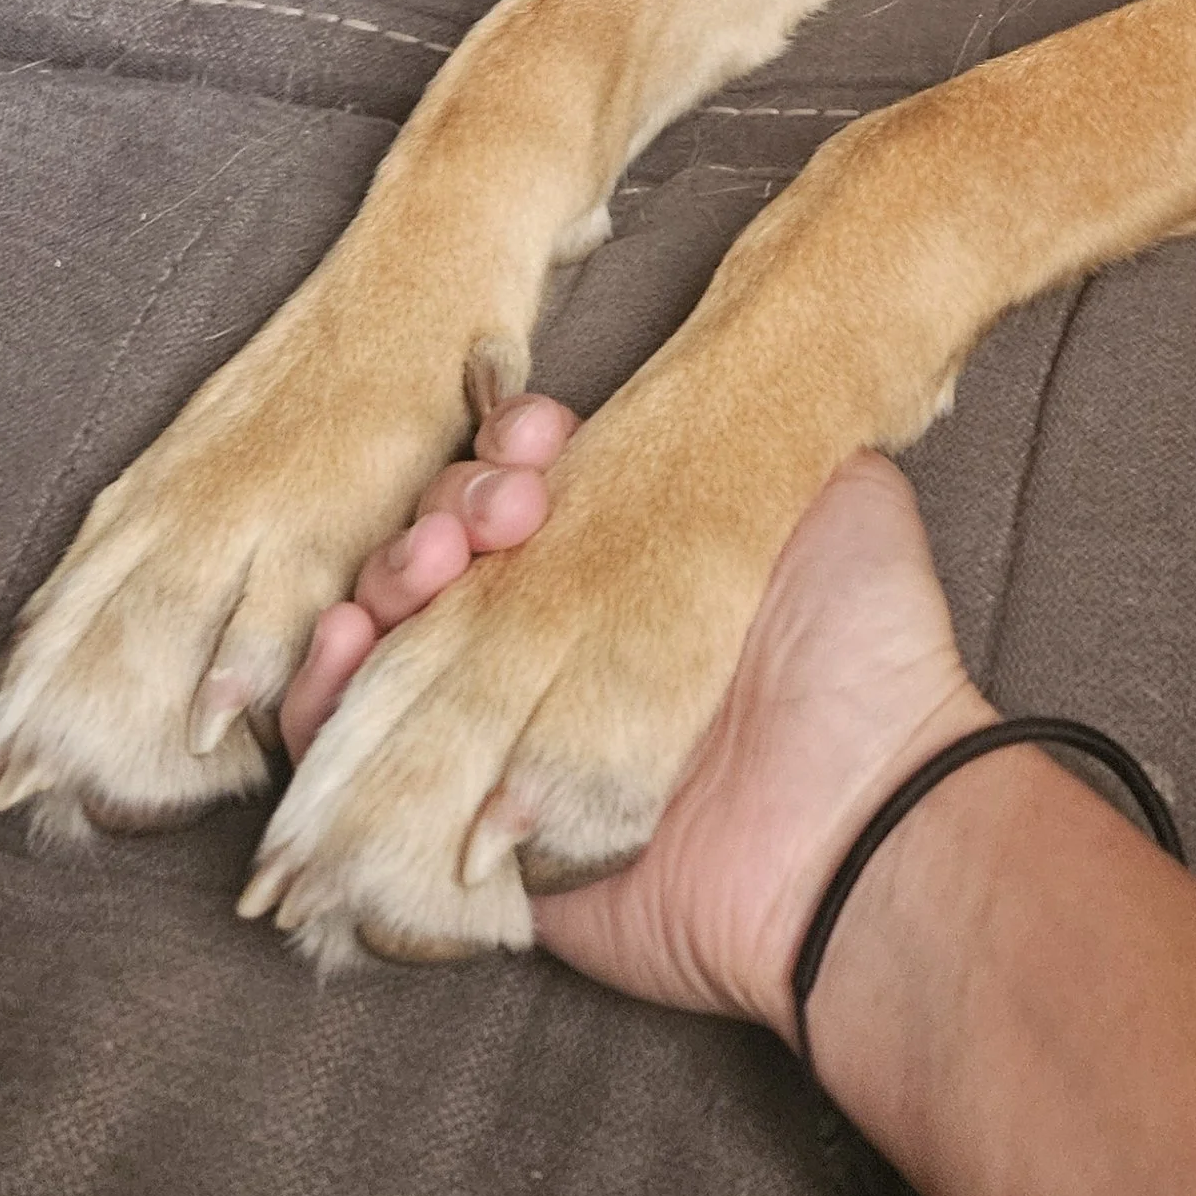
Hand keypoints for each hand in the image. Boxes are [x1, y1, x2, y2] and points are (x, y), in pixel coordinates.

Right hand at [280, 397, 992, 1030]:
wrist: (868, 813)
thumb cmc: (865, 650)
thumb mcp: (836, 493)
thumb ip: (772, 430)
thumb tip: (740, 364)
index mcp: (628, 574)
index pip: (523, 498)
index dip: (507, 455)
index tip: (537, 437)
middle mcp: (560, 654)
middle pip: (446, 563)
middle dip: (445, 511)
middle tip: (498, 515)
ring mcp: (510, 739)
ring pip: (391, 647)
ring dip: (381, 587)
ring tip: (423, 565)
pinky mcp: (470, 832)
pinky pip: (358, 767)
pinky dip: (326, 698)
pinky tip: (344, 640)